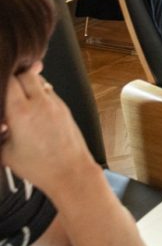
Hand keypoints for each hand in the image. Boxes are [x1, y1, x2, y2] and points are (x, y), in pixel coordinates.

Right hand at [0, 66, 96, 196]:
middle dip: (13, 79)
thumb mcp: (5, 152)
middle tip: (7, 92)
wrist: (70, 171)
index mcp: (21, 112)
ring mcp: (56, 103)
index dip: (1, 81)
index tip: (0, 90)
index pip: (9, 81)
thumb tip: (2, 122)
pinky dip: (39, 94)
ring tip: (20, 100)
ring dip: (28, 85)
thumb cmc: (37, 166)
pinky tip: (33, 109)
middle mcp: (40, 103)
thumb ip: (0, 132)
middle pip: (25, 74)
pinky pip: (50, 92)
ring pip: (40, 80)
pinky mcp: (65, 107)